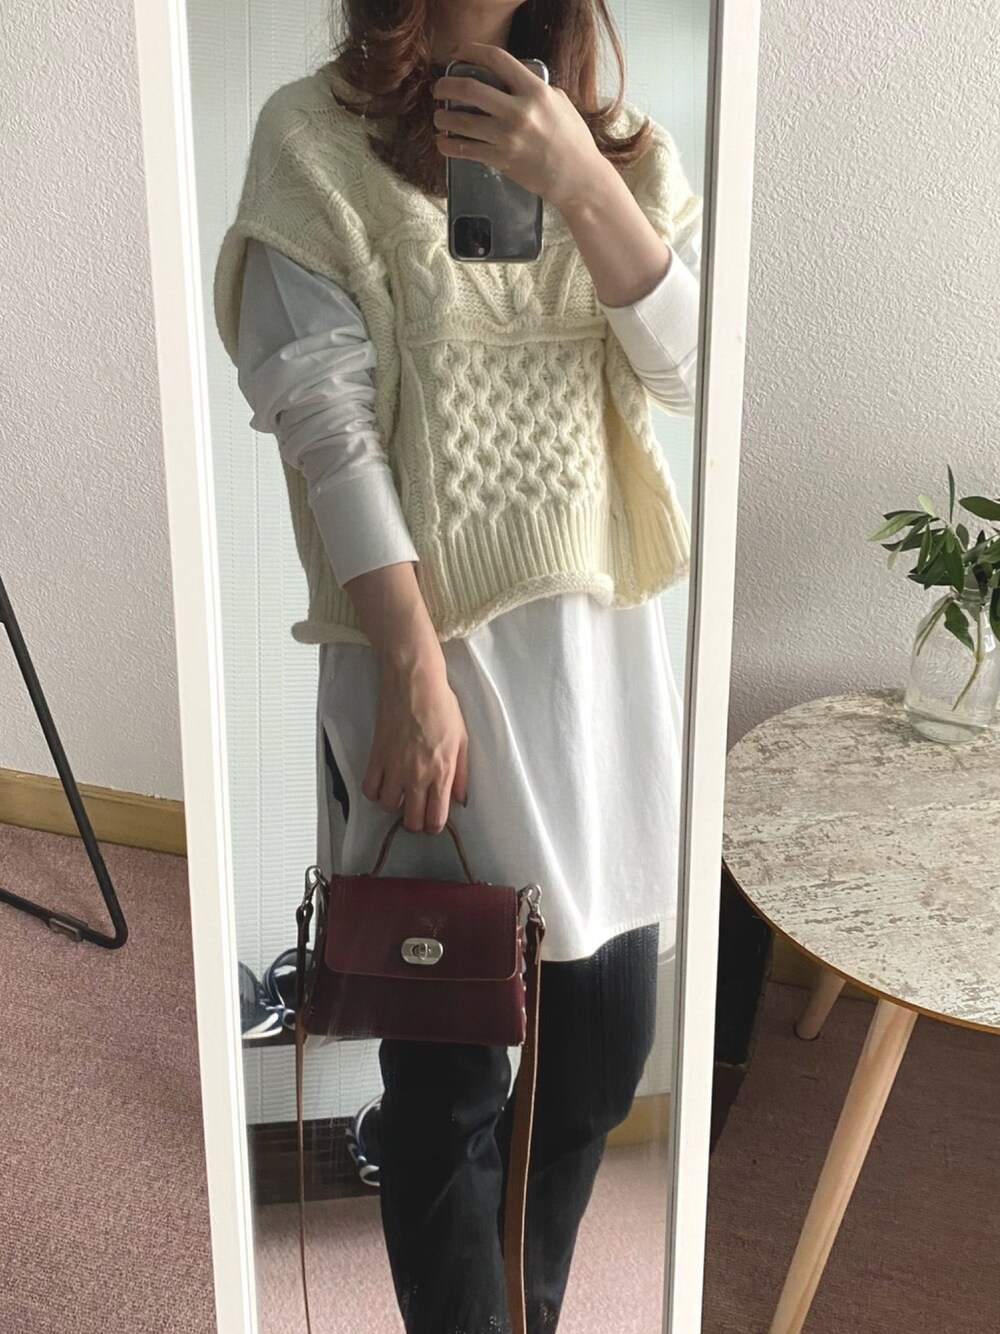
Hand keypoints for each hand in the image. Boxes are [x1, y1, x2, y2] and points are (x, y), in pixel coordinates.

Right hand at [361, 656, 469, 834]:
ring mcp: (394, 768)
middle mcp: (417, 775)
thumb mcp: (462, 740)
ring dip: (395, 805)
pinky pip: (370, 789)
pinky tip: (384, 784)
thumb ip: (461, 774)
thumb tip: (459, 799)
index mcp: (442, 773)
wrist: (414, 683)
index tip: (433, 820)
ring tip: (401, 793)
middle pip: (411, 820)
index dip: (434, 826)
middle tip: (417, 810)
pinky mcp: (376, 757)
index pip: (435, 818)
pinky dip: (376, 793)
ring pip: (388, 808)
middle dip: (415, 821)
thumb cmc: (441, 706)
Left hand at [432, 42, 609, 212]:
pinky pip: (465, 150)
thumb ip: (536, 89)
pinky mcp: (501, 160)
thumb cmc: (573, 141)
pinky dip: (448, 146)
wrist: (578, 178)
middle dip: (446, 85)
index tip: (458, 53)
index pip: (497, 60)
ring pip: (461, 121)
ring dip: (442, 117)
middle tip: (439, 88)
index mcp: (535, 91)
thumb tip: (516, 82)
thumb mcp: (560, 103)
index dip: (472, 51)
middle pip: (470, 88)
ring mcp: (508, 137)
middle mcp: (519, 111)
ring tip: (439, 117)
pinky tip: (442, 142)